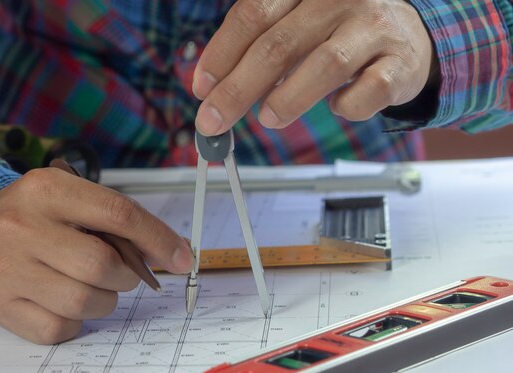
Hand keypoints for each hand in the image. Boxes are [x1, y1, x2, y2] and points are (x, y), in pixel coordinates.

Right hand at [0, 168, 193, 343]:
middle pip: (102, 265)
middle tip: (122, 274)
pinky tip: (64, 302)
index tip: (183, 258)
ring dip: (104, 300)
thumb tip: (172, 253)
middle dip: (126, 276)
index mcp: (47, 190)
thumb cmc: (35, 218)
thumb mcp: (69, 199)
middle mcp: (21, 227)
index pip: (118, 213)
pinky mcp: (0, 307)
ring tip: (91, 286)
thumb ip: (117, 221)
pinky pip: (61, 328)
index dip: (158, 239)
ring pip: (85, 302)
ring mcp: (6, 269)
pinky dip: (76, 320)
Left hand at [194, 0, 435, 133]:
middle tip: (213, 121)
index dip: (222, 54)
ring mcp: (374, 28)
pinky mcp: (399, 62)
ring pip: (325, 65)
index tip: (201, 88)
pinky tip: (335, 107)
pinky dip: (347, 107)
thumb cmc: (339, 31)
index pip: (253, 14)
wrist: (408, 35)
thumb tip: (213, 88)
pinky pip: (369, 91)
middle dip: (238, 89)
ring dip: (288, 99)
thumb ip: (260, 46)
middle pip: (279, 44)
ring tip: (267, 119)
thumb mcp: (297, 24)